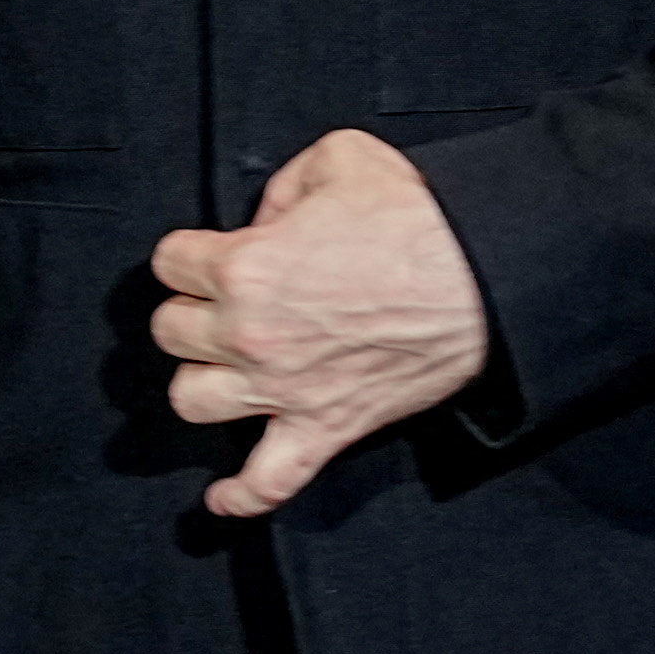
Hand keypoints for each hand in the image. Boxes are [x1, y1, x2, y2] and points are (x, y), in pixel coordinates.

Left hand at [148, 128, 487, 515]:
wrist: (485, 278)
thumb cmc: (419, 217)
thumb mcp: (342, 157)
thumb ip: (284, 184)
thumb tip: (266, 221)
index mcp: (246, 265)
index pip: (169, 261)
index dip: (191, 252)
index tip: (214, 251)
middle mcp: (250, 334)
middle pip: (171, 331)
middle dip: (194, 309)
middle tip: (227, 299)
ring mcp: (284, 390)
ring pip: (192, 400)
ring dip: (205, 380)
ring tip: (227, 365)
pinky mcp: (324, 429)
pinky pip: (267, 483)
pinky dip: (242, 495)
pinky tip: (222, 496)